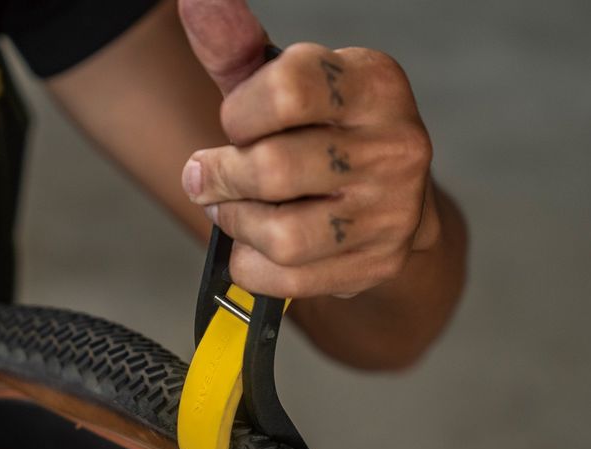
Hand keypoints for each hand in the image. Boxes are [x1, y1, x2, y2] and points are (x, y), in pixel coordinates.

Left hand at [179, 0, 440, 298]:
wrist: (391, 204)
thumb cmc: (320, 134)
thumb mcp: (285, 83)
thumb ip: (238, 48)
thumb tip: (195, 2)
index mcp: (374, 84)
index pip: (287, 89)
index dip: (239, 113)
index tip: (236, 124)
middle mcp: (395, 147)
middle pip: (272, 169)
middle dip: (220, 176)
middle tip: (205, 176)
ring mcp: (390, 212)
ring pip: (279, 235)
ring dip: (235, 223)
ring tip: (232, 208)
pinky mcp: (375, 264)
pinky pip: (284, 278)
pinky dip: (251, 264)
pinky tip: (255, 244)